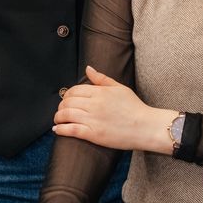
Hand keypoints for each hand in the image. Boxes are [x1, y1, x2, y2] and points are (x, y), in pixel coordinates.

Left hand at [52, 65, 175, 153]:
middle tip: (62, 110)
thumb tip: (88, 68)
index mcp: (100, 92)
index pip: (75, 90)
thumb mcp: (119, 88)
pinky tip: (57, 130)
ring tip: (58, 120)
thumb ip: (102, 78)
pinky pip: (71, 130)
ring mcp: (93, 120)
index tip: (67, 100)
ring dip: (58, 117)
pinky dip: (61, 129)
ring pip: (66, 115)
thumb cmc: (134, 107)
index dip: (67, 95)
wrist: (146, 127)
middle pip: (68, 102)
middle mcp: (94, 105)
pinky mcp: (94, 134)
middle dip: (61, 106)